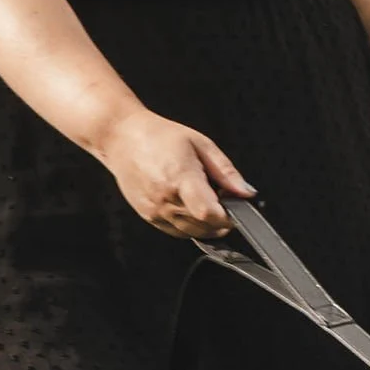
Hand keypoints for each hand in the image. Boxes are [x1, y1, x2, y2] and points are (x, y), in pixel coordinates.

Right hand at [100, 109, 252, 238]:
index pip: (210, 214)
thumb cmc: (160, 136)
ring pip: (192, 233)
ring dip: (206, 224)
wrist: (122, 139)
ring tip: (204, 198)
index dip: (228, 217)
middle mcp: (166, 199)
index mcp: (181, 178)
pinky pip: (177, 232)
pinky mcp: (148, 217)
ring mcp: (155, 211)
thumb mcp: (201, 144)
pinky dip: (190, 226)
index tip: (235, 207)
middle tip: (221, 198)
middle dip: (220, 219)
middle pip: (204, 227)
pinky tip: (190, 206)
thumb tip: (247, 192)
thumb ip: (226, 172)